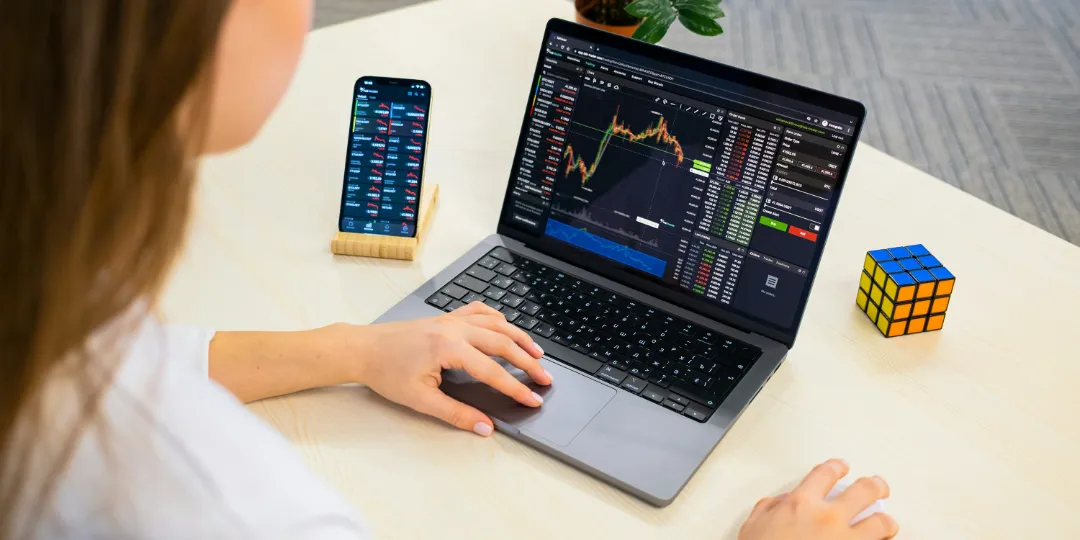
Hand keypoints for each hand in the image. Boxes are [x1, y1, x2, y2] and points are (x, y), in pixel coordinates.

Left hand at [347, 301, 550, 436]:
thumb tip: (484, 427)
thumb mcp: (420, 400)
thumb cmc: (385, 372)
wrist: (362, 349)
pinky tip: (505, 325)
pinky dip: (497, 318)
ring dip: (519, 337)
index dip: (516, 387)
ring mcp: (450, 319)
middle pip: (503, 342)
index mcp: (450, 347)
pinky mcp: (445, 317)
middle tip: (545, 377)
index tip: (533, 400)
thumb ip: (456, 414)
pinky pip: (479, 311)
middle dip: (527, 361)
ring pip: (495, 323)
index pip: (493, 371)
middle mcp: (455, 328)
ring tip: (537, 352)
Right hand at [738, 459, 898, 539]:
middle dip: (875, 486)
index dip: (836, 466)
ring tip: (886, 521)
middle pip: (865, 490)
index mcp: (802, 503)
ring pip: (881, 523)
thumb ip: (771, 507)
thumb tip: (783, 502)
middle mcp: (829, 518)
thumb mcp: (755, 525)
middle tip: (878, 487)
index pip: (826, 474)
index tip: (841, 467)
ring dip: (885, 521)